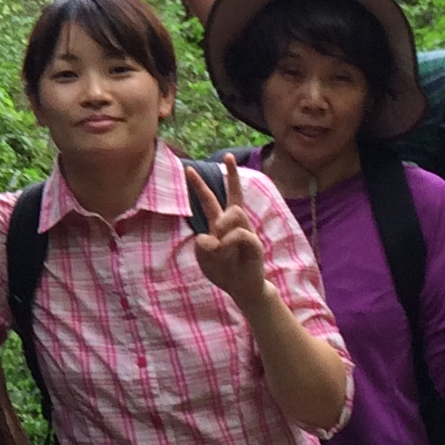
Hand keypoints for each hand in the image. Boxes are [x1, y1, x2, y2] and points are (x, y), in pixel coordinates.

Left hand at [188, 158, 273, 307]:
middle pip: (234, 196)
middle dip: (232, 175)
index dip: (199, 186)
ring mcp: (246, 232)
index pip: (210, 200)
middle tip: (228, 155)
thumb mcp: (204, 260)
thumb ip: (201, 247)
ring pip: (234, 213)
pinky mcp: (255, 243)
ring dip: (222, 227)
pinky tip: (227, 251)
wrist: (244, 289)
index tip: (189, 169)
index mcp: (220, 225)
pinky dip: (228, 242)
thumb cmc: (224, 272)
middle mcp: (235, 225)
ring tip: (220, 247)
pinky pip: (239, 234)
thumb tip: (208, 236)